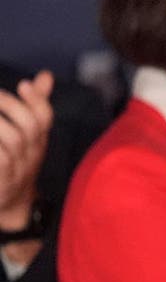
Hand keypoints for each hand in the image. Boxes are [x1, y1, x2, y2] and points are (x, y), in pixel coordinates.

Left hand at [0, 71, 53, 267]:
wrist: (12, 206)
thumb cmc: (16, 163)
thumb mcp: (28, 136)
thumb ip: (36, 105)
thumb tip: (45, 75)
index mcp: (38, 141)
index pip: (45, 118)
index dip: (37, 100)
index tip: (22, 84)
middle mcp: (31, 154)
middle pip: (28, 127)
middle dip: (9, 106)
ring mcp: (17, 170)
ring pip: (12, 141)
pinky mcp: (2, 182)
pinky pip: (0, 160)